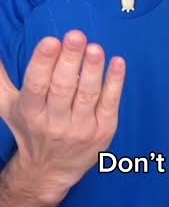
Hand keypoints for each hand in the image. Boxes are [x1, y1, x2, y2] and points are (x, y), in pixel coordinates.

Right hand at [0, 30, 125, 200]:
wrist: (50, 171)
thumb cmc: (31, 128)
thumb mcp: (9, 106)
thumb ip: (0, 79)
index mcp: (30, 112)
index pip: (36, 85)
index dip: (43, 63)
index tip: (51, 40)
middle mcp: (54, 122)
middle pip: (62, 87)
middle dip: (70, 60)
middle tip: (76, 35)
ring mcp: (80, 128)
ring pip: (87, 95)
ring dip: (92, 70)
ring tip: (95, 48)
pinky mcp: (103, 132)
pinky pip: (110, 104)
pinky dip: (115, 83)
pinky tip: (118, 63)